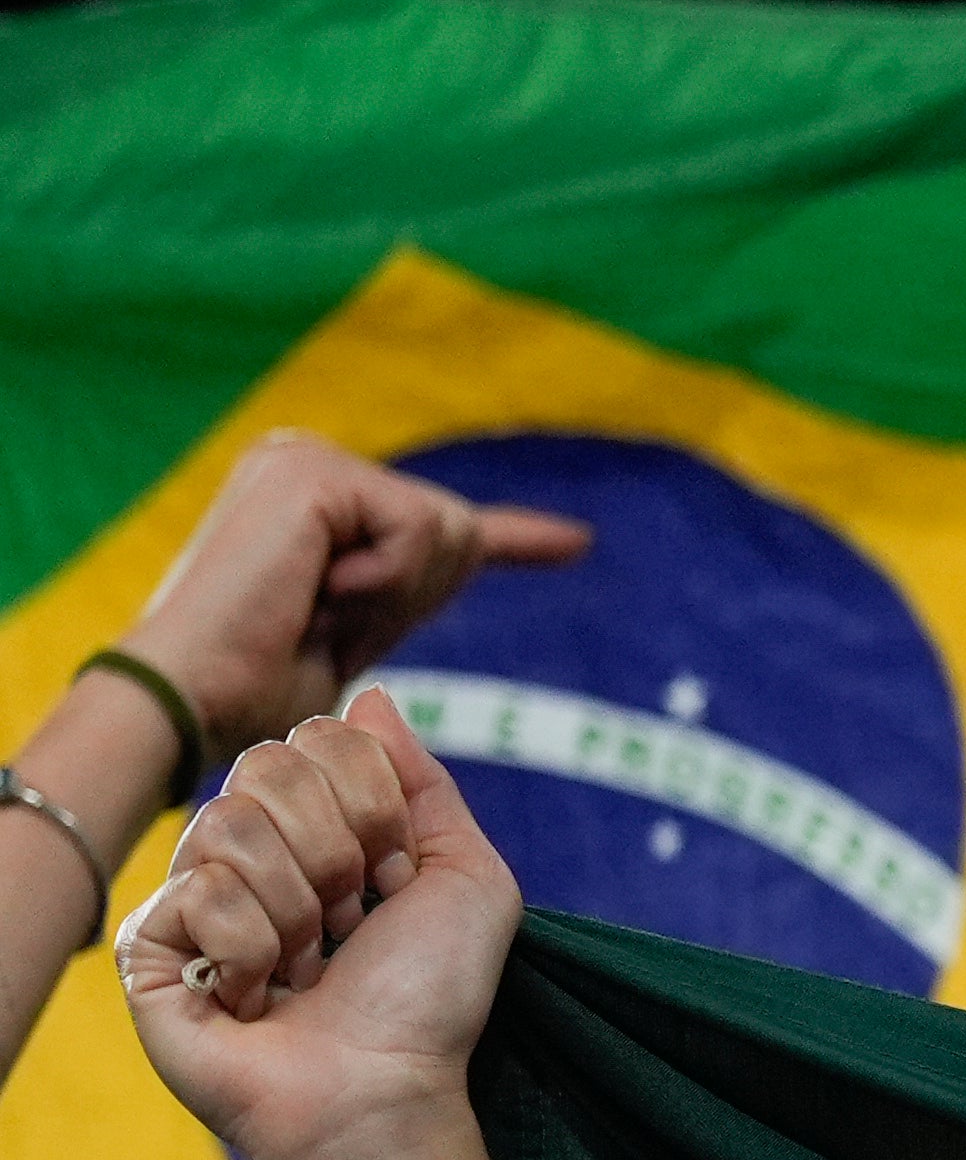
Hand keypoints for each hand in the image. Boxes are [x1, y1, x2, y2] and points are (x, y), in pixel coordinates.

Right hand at [119, 698, 526, 1159]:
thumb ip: (425, 783)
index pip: (318, 738)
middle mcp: (249, 850)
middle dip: (336, 850)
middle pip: (267, 766)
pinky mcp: (147, 945)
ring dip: (298, 909)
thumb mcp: (469, 877)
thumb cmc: (432, 999)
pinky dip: (250, 949)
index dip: (374, 807)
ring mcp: (192, 894)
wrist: (382, 1089)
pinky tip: (258, 996)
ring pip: (228, 825)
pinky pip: (196, 891)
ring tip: (308, 968)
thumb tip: (368, 697)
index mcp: (319, 826)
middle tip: (351, 924)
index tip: (396, 878)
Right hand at [125, 433, 589, 752]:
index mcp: (310, 496)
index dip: (519, 537)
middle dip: (414, 598)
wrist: (190, 701)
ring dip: (393, 595)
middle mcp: (304, 460)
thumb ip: (410, 581)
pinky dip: (382, 580)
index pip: (431, 520)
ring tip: (311, 608)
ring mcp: (305, 458)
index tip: (581, 544)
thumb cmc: (255, 688)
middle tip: (324, 622)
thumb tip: (479, 538)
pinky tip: (314, 591)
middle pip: (456, 530)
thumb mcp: (359, 628)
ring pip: (447, 530)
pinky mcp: (313, 472)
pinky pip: (418, 531)